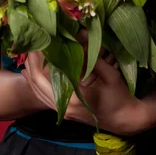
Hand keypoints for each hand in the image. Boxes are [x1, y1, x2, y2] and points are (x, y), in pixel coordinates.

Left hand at [22, 48, 146, 136]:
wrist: (125, 120)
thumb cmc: (120, 97)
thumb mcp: (110, 75)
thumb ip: (93, 57)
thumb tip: (79, 34)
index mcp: (72, 99)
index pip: (42, 79)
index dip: (35, 60)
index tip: (35, 42)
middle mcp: (63, 108)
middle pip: (36, 85)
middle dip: (30, 64)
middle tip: (31, 44)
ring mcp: (63, 112)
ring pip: (38, 92)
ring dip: (32, 73)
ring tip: (30, 54)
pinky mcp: (66, 111)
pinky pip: (44, 96)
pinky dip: (37, 82)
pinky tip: (35, 71)